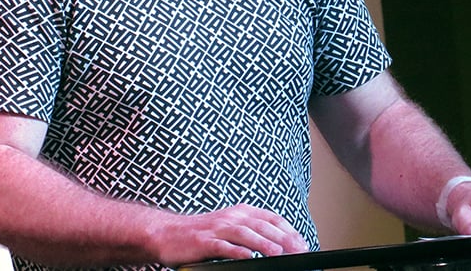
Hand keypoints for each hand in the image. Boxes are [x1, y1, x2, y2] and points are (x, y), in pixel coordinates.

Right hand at [152, 204, 309, 266]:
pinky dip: (236, 251)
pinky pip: (223, 246)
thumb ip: (251, 232)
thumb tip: (278, 244)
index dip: (289, 230)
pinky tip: (247, 258)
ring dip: (263, 243)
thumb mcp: (229, 227)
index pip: (271, 218)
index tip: (303, 244)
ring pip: (245, 233)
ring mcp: (218, 228)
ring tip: (278, 253)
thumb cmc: (201, 235)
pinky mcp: (204, 242)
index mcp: (241, 212)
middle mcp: (232, 217)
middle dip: (283, 238)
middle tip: (299, 251)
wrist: (167, 233)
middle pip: (262, 225)